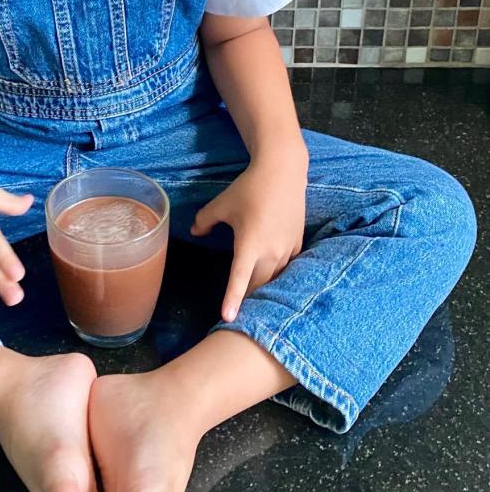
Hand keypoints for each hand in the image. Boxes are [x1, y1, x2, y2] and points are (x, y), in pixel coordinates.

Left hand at [190, 155, 306, 322]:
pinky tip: (273, 280)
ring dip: (264, 290)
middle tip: (239, 315)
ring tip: (256, 303)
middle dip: (249, 301)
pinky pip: (287, 268)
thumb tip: (194, 232)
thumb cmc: (249, 188)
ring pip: (275, 279)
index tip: (228, 319)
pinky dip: (279, 276)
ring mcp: (287, 249)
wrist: (283, 172)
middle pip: (259, 286)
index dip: (232, 299)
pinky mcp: (297, 244)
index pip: (239, 279)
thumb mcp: (221, 204)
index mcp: (249, 244)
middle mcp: (270, 252)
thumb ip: (204, 221)